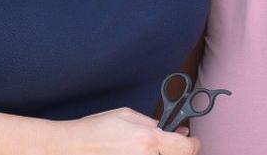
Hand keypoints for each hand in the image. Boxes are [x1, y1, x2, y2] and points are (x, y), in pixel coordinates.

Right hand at [52, 108, 200, 154]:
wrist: (73, 147)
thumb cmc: (96, 130)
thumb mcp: (127, 115)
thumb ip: (150, 123)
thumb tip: (165, 128)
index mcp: (148, 140)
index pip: (186, 148)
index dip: (193, 143)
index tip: (191, 138)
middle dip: (174, 148)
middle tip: (166, 140)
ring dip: (158, 153)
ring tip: (142, 146)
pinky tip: (134, 151)